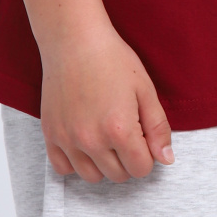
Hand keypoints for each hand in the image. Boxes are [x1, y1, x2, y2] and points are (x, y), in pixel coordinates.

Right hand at [40, 26, 174, 182]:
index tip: (142, 135)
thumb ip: (158, 127)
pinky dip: (75, 162)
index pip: (141, 169)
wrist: (74, 40)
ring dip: (103, 164)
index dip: (147, 153)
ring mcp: (68, 139)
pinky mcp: (50, 134)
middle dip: (128, 159)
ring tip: (105, 136)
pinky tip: (84, 141)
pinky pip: (63, 168)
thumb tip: (166, 159)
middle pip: (118, 176)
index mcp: (120, 130)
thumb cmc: (112, 59)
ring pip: (91, 177)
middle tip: (125, 131)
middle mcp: (92, 140)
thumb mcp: (145, 89)